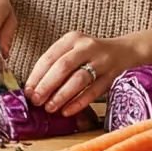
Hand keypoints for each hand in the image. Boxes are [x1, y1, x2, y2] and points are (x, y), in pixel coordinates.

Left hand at [27, 30, 142, 117]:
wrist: (123, 51)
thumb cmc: (90, 54)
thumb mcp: (73, 50)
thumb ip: (56, 65)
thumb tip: (34, 88)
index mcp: (72, 39)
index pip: (50, 57)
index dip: (37, 76)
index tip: (28, 91)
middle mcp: (86, 47)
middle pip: (63, 67)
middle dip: (47, 86)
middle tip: (36, 101)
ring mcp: (101, 61)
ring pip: (78, 79)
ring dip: (62, 95)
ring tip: (50, 108)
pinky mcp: (111, 75)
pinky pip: (93, 91)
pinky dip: (78, 102)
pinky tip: (67, 111)